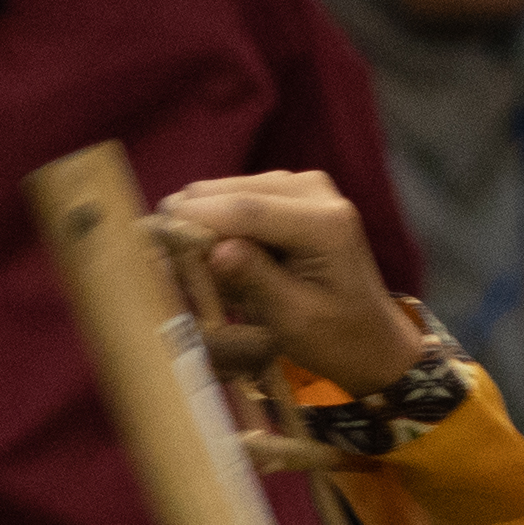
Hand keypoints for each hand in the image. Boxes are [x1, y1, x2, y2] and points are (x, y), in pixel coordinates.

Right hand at [148, 173, 423, 402]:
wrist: (371, 337)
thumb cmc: (336, 337)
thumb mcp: (293, 319)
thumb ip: (254, 279)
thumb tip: (213, 250)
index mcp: (325, 224)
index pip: (247, 210)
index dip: (196, 219)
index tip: (152, 234)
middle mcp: (316, 191)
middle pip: (234, 192)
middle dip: (195, 222)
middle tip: (163, 261)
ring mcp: (304, 187)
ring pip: (229, 192)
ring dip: (205, 225)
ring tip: (189, 267)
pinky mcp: (291, 193)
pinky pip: (238, 199)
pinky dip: (219, 225)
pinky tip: (213, 258)